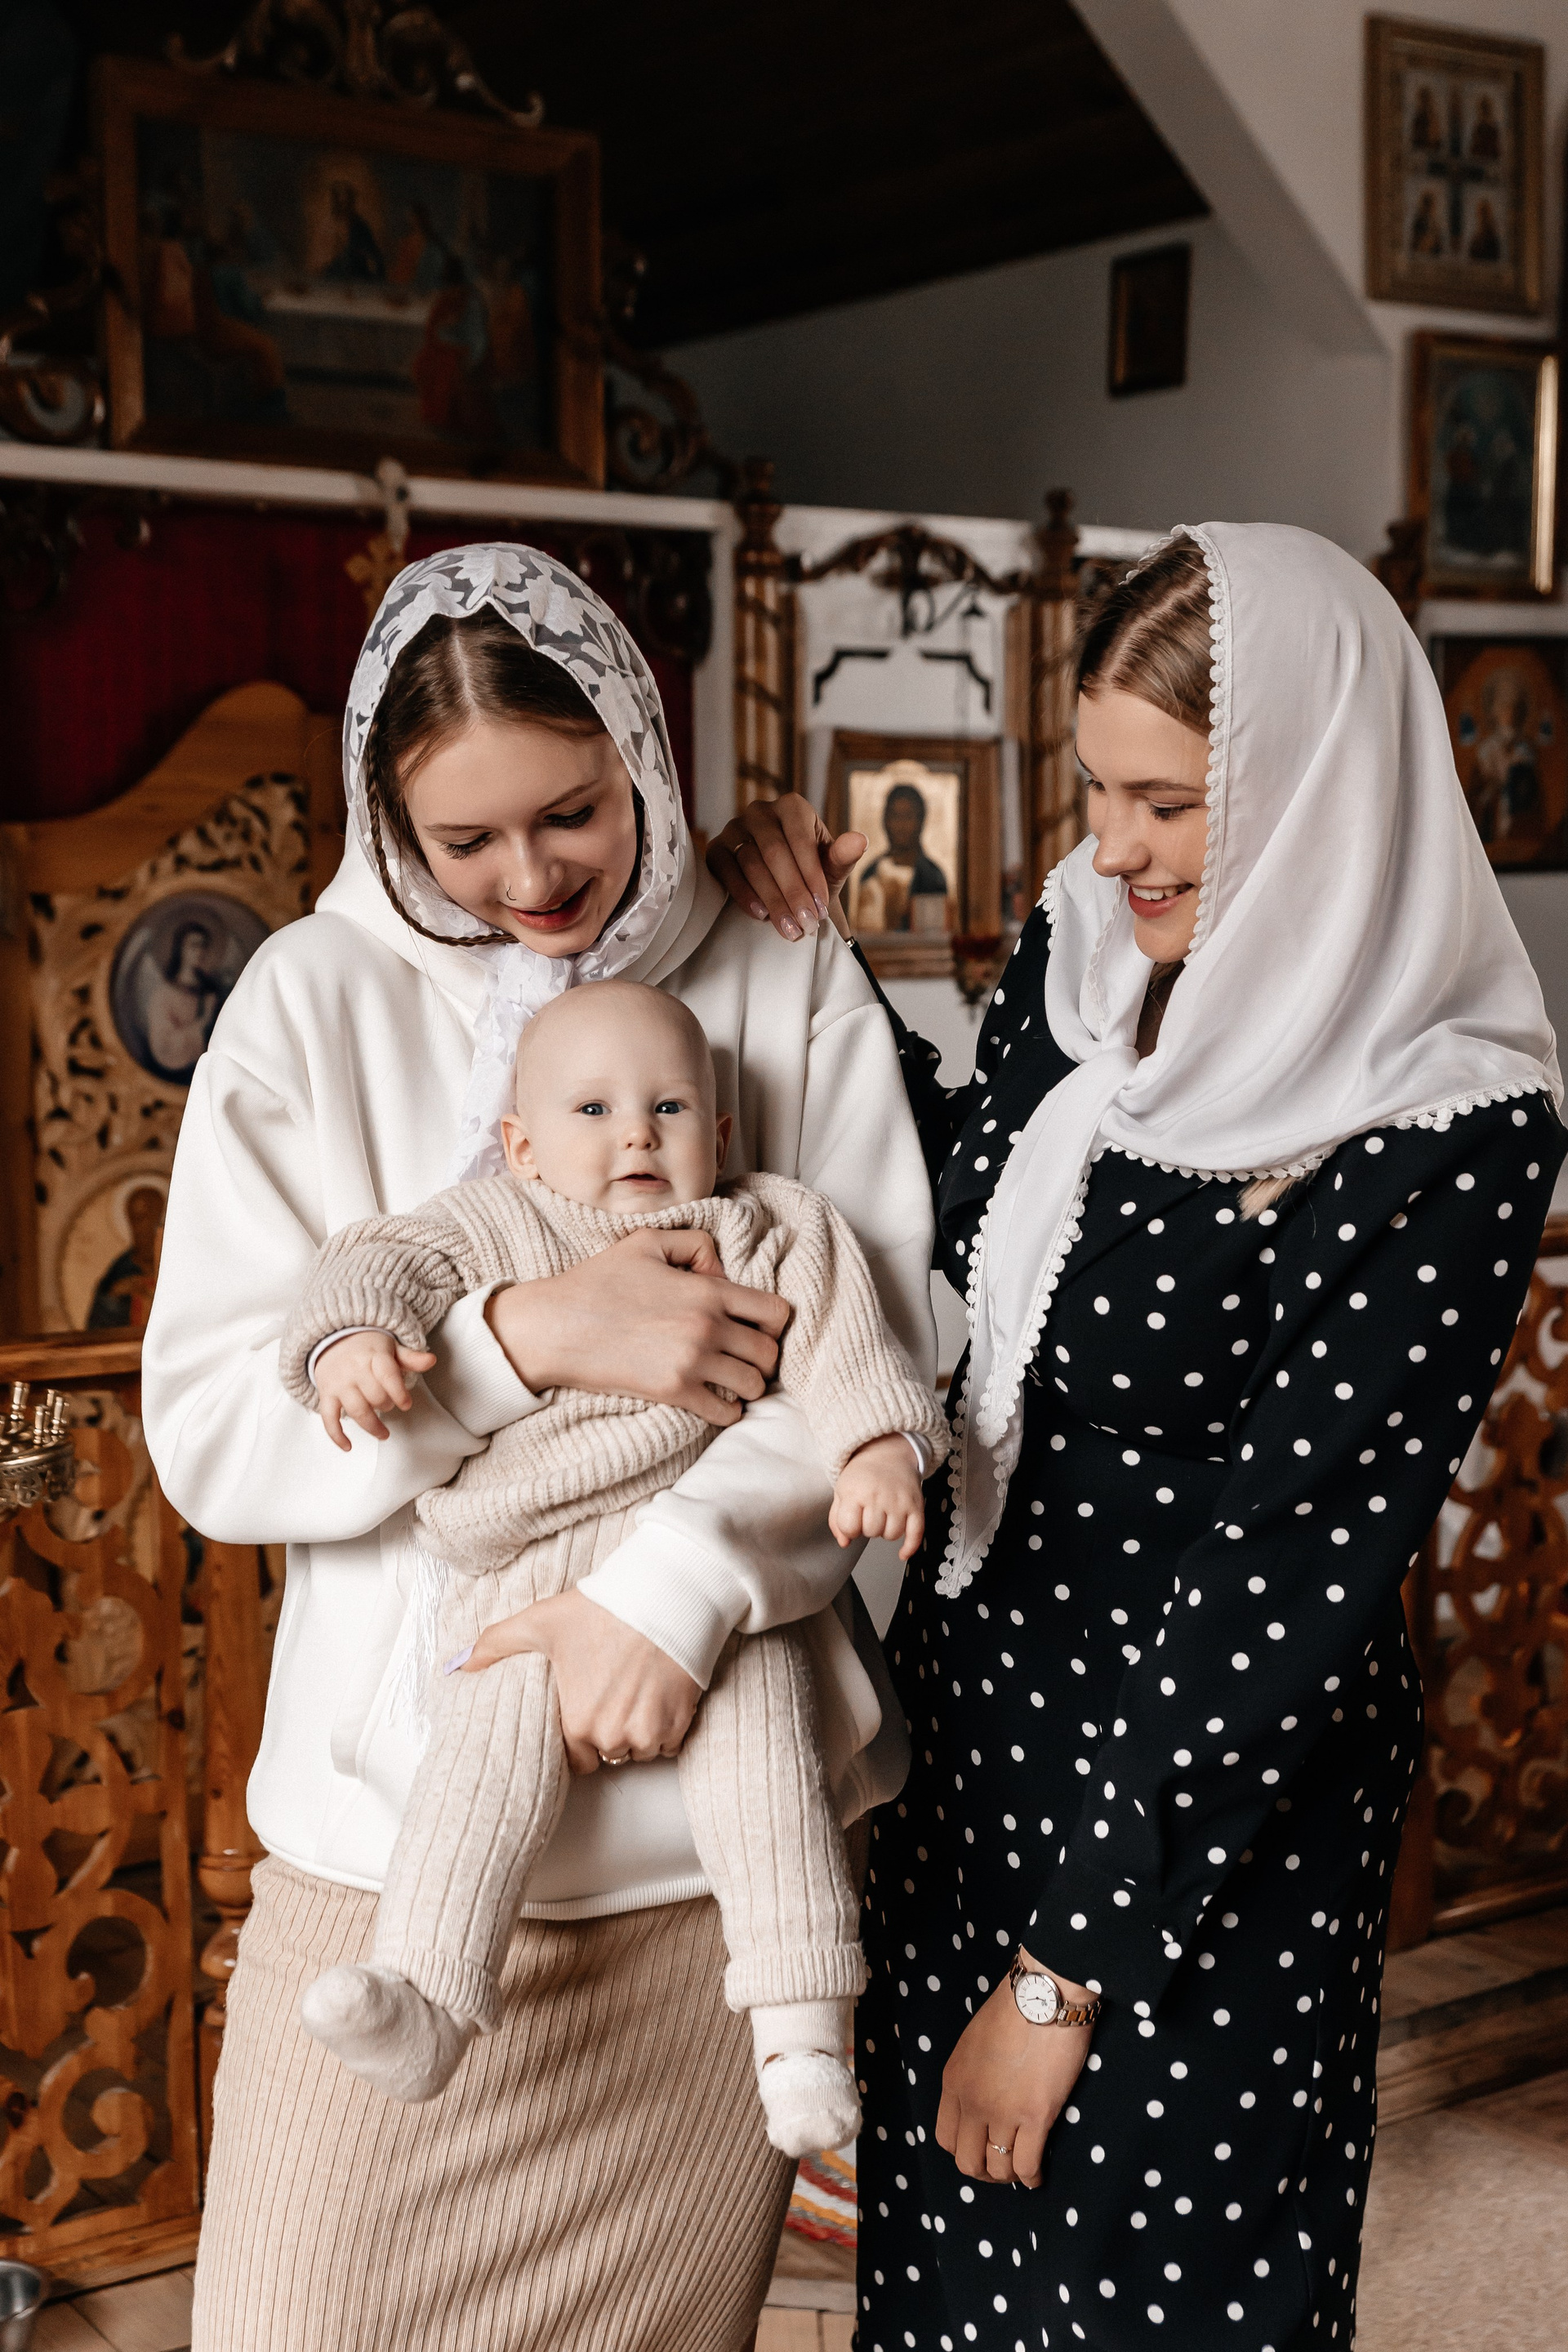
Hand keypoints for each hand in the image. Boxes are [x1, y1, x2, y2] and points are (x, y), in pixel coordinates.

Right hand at [313, 1330, 436, 1450]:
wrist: (332, 1340)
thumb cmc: (367, 1348)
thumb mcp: (391, 1348)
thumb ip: (411, 1358)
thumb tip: (431, 1361)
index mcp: (373, 1356)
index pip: (387, 1375)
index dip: (399, 1393)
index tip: (406, 1405)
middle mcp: (354, 1370)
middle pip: (375, 1396)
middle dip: (387, 1406)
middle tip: (390, 1405)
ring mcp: (339, 1384)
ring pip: (356, 1411)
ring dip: (372, 1426)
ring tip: (384, 1434)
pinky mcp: (326, 1395)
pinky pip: (329, 1418)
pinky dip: (337, 1435)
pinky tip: (348, 1446)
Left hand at [455, 1587, 701, 1773]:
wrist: (665, 1597)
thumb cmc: (602, 1610)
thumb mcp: (541, 1623)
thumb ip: (496, 1645)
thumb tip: (457, 1665)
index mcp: (578, 1724)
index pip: (576, 1760)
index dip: (579, 1737)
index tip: (585, 1711)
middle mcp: (613, 1737)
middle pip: (608, 1754)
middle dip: (608, 1733)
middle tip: (610, 1695)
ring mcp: (650, 1733)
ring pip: (639, 1751)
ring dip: (637, 1732)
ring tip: (633, 1693)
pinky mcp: (681, 1724)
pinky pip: (668, 1744)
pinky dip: (664, 1727)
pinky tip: (656, 1695)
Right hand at [484, 1228, 790, 1428]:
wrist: (556, 1326)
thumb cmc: (598, 1281)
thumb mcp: (647, 1242)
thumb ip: (696, 1244)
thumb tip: (724, 1272)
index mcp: (708, 1291)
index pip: (775, 1312)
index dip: (773, 1321)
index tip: (757, 1326)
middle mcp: (708, 1328)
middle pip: (769, 1352)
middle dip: (763, 1355)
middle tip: (745, 1356)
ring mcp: (693, 1363)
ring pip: (755, 1385)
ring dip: (748, 1384)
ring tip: (732, 1379)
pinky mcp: (674, 1392)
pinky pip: (726, 1413)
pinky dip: (728, 1410)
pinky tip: (715, 1399)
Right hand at [707, 794, 865, 943]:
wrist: (785, 888)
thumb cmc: (812, 874)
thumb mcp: (832, 868)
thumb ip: (843, 855)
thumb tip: (860, 840)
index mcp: (793, 807)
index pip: (800, 839)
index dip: (811, 875)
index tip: (821, 909)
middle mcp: (761, 811)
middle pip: (774, 852)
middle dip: (793, 893)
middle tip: (806, 925)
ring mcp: (734, 828)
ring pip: (751, 863)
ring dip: (772, 899)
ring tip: (789, 928)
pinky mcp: (716, 849)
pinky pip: (726, 870)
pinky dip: (743, 894)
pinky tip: (761, 914)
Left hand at [830, 1434, 925, 1559]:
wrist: (888, 1453)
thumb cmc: (862, 1474)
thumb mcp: (841, 1490)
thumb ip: (836, 1519)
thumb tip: (844, 1542)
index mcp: (855, 1492)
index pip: (849, 1528)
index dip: (849, 1528)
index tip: (852, 1519)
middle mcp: (878, 1496)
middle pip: (871, 1532)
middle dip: (868, 1528)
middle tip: (869, 1513)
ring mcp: (899, 1501)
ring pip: (891, 1536)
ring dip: (885, 1531)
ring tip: (883, 1515)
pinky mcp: (915, 1505)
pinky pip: (916, 1534)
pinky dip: (910, 1547)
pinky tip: (902, 1552)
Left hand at [935, 1950, 1094, 2189]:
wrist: (1043, 1996)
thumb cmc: (1013, 2011)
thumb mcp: (973, 2043)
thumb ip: (972, 2076)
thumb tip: (984, 2102)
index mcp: (953, 2081)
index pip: (945, 2138)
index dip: (963, 2150)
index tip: (980, 2149)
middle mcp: (972, 2102)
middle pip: (967, 2161)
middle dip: (984, 2171)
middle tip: (1000, 2166)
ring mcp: (1003, 2112)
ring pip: (998, 2168)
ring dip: (1009, 2175)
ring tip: (1021, 2170)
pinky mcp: (1035, 2117)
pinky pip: (1026, 2165)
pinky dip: (1031, 2177)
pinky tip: (1037, 2175)